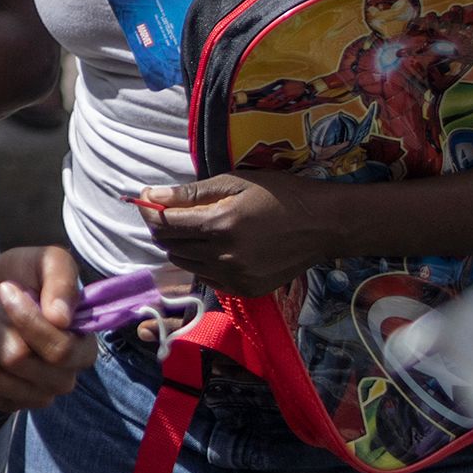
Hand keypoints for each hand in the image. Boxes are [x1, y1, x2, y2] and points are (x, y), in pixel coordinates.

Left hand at [0, 244, 98, 409]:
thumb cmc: (21, 278)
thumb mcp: (45, 261)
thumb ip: (62, 278)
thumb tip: (61, 317)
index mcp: (82, 349)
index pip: (60, 351)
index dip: (26, 320)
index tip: (6, 289)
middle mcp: (62, 378)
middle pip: (16, 360)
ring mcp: (33, 394)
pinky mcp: (4, 401)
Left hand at [138, 174, 349, 294]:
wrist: (324, 225)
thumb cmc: (280, 195)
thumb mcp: (235, 182)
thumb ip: (190, 193)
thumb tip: (150, 195)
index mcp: (219, 224)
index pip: (163, 224)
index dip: (150, 211)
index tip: (148, 200)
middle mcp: (224, 255)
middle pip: (170, 246)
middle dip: (164, 228)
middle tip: (174, 213)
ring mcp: (236, 277)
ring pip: (185, 264)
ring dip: (181, 246)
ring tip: (198, 229)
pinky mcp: (246, 290)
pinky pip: (207, 277)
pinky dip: (202, 263)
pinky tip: (217, 248)